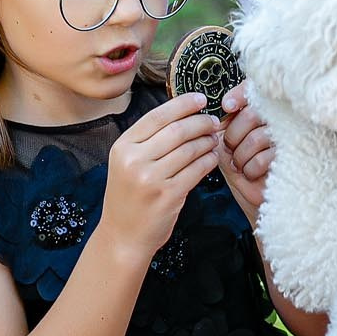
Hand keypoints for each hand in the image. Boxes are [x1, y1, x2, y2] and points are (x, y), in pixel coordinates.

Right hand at [103, 93, 221, 258]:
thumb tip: (182, 115)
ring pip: (189, 149)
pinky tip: (212, 158)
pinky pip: (196, 170)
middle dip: (200, 122)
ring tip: (214, 139)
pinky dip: (208, 160)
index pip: (156, 116)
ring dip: (207, 141)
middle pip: (176, 130)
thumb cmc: (128, 198)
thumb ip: (147, 141)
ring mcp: (151, 178)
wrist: (123, 237)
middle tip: (213, 122)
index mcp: (122, 147)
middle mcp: (134, 160)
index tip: (201, 99)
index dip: (182, 104)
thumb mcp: (126, 164)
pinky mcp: (168, 195)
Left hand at [217, 82, 274, 221]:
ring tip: (243, 166)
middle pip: (252, 114)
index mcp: (262, 116)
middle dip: (234, 136)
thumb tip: (222, 111)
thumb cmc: (243, 175)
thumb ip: (224, 128)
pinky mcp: (292, 158)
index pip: (254, 90)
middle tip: (232, 149)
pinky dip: (252, 169)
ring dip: (242, 156)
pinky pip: (264, 157)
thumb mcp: (227, 148)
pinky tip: (253, 173)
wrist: (257, 202)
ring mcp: (288, 140)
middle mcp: (279, 123)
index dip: (240, 94)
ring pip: (257, 137)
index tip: (227, 106)